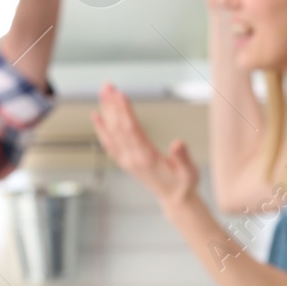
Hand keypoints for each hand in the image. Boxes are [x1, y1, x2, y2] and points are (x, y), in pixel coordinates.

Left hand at [90, 83, 199, 209]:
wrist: (174, 199)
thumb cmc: (183, 183)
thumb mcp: (190, 172)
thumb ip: (183, 158)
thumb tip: (177, 143)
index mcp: (146, 158)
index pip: (132, 130)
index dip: (125, 111)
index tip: (120, 94)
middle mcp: (132, 158)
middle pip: (118, 127)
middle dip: (112, 105)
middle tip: (108, 87)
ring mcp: (126, 160)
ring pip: (112, 132)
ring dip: (106, 111)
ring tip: (103, 93)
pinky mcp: (124, 161)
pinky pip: (109, 143)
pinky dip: (101, 129)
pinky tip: (96, 117)